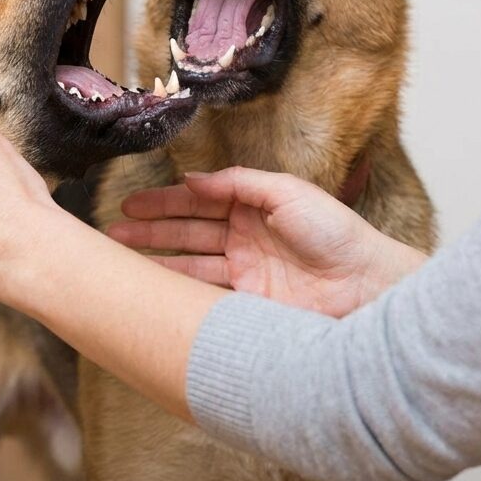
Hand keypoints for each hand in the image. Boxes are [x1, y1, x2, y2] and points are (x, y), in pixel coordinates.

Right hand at [108, 167, 425, 316]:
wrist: (365, 285)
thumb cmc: (336, 233)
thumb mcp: (286, 192)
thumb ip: (237, 183)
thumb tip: (193, 178)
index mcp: (255, 206)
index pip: (200, 200)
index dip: (165, 202)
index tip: (132, 204)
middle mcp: (246, 237)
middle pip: (188, 230)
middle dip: (151, 229)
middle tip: (115, 230)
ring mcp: (246, 270)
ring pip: (190, 261)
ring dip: (157, 257)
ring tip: (122, 255)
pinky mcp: (248, 302)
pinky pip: (205, 292)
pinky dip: (179, 286)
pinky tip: (154, 282)